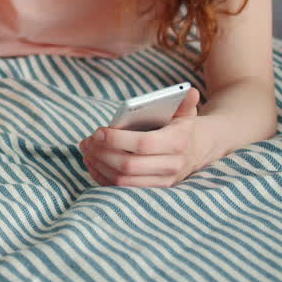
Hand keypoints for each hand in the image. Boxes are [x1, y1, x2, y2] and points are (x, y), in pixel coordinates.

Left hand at [79, 88, 202, 187]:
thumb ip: (184, 102)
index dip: (117, 139)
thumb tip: (190, 91)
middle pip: (129, 165)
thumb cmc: (180, 127)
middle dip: (103, 153)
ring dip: (99, 164)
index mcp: (177, 143)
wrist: (194, 151)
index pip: (143, 144)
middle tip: (87, 141)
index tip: (98, 132)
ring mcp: (161, 181)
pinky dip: (102, 176)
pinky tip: (92, 162)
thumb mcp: (184, 113)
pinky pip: (121, 188)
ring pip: (122, 180)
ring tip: (87, 149)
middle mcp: (171, 166)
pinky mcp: (150, 190)